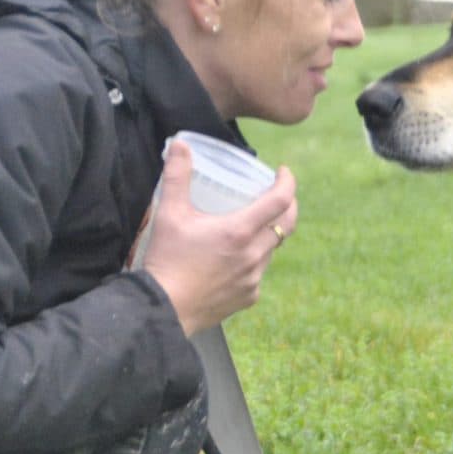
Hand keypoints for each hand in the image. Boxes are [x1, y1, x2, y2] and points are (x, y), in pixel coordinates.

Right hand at [143, 140, 297, 336]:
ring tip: (252, 225)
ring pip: (272, 249)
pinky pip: (259, 273)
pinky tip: (236, 258)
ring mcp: (254, 279)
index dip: (288, 182)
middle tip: (278, 195)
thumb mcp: (169, 214)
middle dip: (287, 206)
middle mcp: (254, 255)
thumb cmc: (166, 260)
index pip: (280, 200)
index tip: (284, 172)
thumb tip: (179, 144)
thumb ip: (176, 175)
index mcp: (240, 231)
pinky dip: (253, 260)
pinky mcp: (248, 297)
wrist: (164, 309)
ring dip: (268, 234)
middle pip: (287, 225)